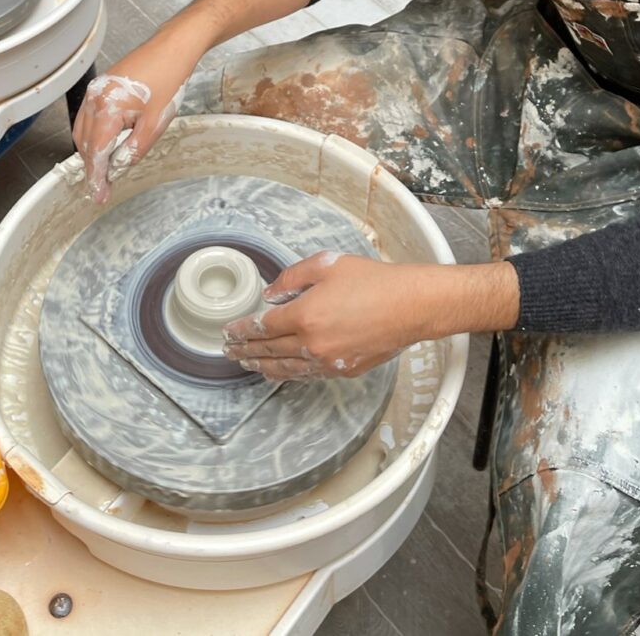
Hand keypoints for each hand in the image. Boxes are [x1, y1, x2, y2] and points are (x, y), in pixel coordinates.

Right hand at [72, 38, 197, 202]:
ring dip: (92, 152)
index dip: (96, 177)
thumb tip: (118, 168)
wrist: (172, 50)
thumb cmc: (168, 79)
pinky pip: (89, 117)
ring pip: (83, 131)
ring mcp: (95, 90)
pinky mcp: (101, 87)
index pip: (95, 152)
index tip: (98, 195)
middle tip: (104, 186)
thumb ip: (134, 150)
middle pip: (84, 143)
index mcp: (106, 107)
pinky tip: (108, 144)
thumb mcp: (155, 123)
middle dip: (93, 166)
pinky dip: (95, 135)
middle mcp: (94, 98)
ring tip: (107, 169)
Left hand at [223, 256, 520, 380]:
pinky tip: (281, 371)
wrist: (410, 305)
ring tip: (247, 364)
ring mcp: (328, 361)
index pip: (263, 327)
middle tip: (229, 351)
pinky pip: (308, 374)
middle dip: (246, 351)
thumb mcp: (327, 264)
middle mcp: (313, 344)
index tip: (229, 331)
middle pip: (270, 352)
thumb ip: (292, 277)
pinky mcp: (344, 370)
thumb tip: (270, 294)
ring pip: (286, 369)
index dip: (243, 330)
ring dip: (263, 367)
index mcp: (305, 315)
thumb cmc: (372, 280)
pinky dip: (289, 373)